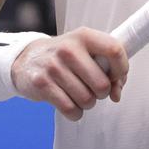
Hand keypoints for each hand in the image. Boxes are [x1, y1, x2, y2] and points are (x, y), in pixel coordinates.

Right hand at [10, 28, 127, 121]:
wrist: (27, 59)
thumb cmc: (65, 58)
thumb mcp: (86, 52)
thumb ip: (108, 69)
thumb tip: (117, 94)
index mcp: (84, 36)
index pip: (114, 50)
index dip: (121, 69)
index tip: (116, 77)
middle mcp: (68, 48)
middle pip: (102, 84)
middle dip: (102, 93)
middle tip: (93, 88)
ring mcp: (53, 66)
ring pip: (87, 99)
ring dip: (87, 103)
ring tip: (79, 94)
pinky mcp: (42, 84)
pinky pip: (70, 109)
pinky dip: (75, 112)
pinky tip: (70, 103)